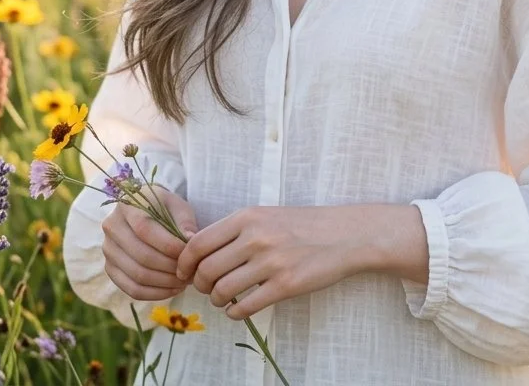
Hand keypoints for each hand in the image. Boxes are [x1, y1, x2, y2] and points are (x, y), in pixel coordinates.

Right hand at [102, 184, 198, 300]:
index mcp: (127, 205)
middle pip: (141, 255)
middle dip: (170, 267)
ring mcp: (108, 249)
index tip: (188, 253)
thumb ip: (184, 221)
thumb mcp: (177, 206)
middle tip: (190, 272)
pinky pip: (132, 289)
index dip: (168, 245)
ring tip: (185, 281)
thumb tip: (190, 240)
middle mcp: (112, 226)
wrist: (145, 214)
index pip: (144, 229)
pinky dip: (155, 294)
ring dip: (165, 282)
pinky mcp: (110, 268)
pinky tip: (173, 290)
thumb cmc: (165, 209)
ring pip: (137, 275)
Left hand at [174, 205, 365, 320]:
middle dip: (200, 285)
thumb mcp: (265, 215)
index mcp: (247, 217)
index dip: (184, 262)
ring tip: (223, 300)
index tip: (184, 272)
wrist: (344, 234)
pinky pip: (246, 307)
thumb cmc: (302, 225)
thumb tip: (200, 253)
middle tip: (206, 288)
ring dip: (217, 301)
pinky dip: (235, 313)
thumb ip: (235, 230)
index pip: (198, 243)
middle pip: (206, 270)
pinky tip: (238, 310)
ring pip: (223, 291)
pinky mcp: (285, 285)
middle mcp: (256, 237)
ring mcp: (271, 262)